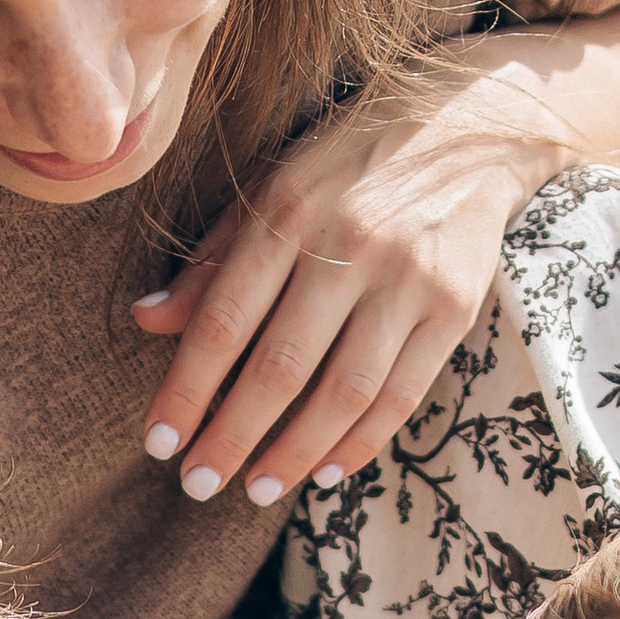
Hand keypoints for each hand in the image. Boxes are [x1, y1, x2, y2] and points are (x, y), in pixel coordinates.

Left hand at [132, 54, 560, 510]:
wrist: (471, 129)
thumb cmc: (350, 164)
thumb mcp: (272, 185)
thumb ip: (214, 256)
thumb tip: (148, 319)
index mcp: (289, 209)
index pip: (225, 320)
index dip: (188, 390)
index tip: (160, 442)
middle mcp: (349, 244)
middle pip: (281, 367)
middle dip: (232, 438)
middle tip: (197, 485)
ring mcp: (407, 279)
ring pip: (343, 392)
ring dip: (293, 453)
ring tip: (256, 489)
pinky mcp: (454, 306)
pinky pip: (402, 395)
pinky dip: (360, 443)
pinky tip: (323, 472)